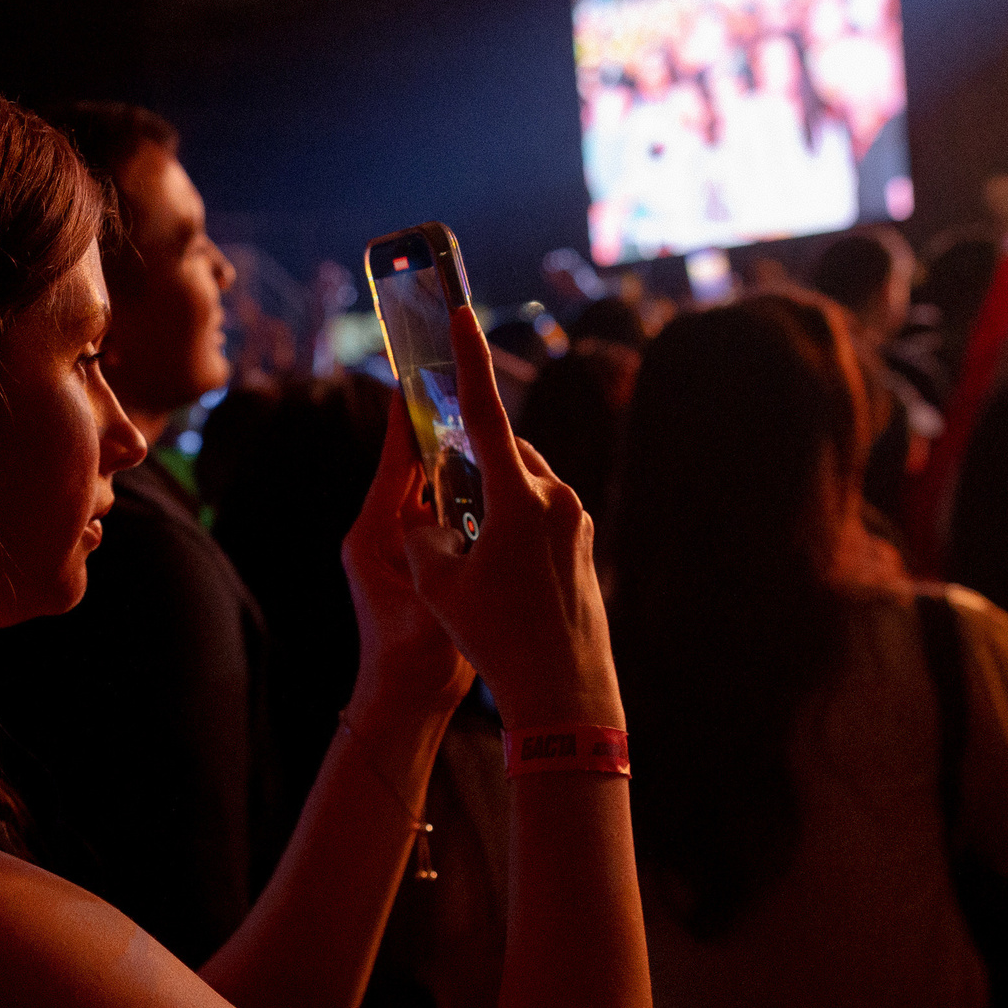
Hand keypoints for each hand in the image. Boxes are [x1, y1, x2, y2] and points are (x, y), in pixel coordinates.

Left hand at [342, 391, 474, 721]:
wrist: (407, 699)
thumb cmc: (413, 656)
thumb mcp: (431, 598)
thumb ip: (441, 551)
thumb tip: (459, 500)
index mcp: (374, 533)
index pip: (394, 461)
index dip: (405, 418)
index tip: (413, 374)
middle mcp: (383, 533)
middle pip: (414, 468)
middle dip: (439, 433)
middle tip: (464, 388)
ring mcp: (403, 547)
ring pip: (432, 491)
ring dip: (457, 465)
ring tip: (485, 425)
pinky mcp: (424, 561)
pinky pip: (445, 515)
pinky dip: (466, 497)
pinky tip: (496, 480)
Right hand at [393, 307, 623, 731]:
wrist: (566, 694)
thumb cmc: (499, 641)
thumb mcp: (438, 587)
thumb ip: (422, 537)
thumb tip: (425, 518)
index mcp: (520, 500)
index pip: (485, 415)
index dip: (469, 361)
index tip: (461, 313)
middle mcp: (556, 499)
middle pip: (504, 450)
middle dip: (469, 459)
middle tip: (440, 489)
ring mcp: (577, 521)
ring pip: (524, 482)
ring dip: (491, 496)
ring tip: (469, 548)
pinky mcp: (584, 544)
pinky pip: (542, 511)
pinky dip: (512, 521)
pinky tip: (497, 569)